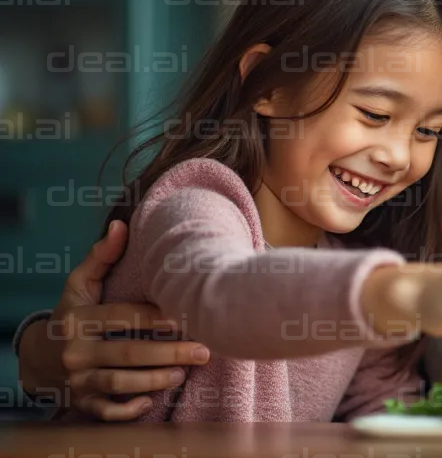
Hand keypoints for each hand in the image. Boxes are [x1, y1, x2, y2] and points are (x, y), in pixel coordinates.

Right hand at [19, 221, 211, 420]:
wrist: (42, 355)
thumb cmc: (75, 312)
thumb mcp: (81, 284)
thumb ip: (102, 256)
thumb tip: (120, 225)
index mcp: (79, 319)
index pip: (122, 317)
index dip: (155, 318)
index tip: (187, 315)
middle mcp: (75, 351)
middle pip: (126, 354)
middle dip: (168, 353)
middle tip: (204, 350)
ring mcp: (78, 379)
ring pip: (119, 383)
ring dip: (155, 380)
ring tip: (185, 372)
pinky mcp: (82, 401)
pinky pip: (104, 411)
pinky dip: (126, 409)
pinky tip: (149, 401)